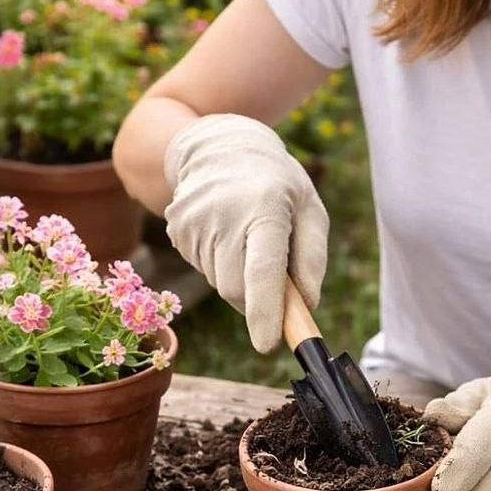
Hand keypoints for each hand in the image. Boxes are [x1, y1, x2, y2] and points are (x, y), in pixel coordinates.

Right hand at [163, 114, 328, 352]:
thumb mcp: (310, 209)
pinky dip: (222, 266)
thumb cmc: (277, 183)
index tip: (268, 345)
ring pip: (221, 285)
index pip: (263, 272)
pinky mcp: (177, 231)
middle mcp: (224, 215)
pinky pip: (205, 270)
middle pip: (238, 290)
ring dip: (241, 280)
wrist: (218, 145)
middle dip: (258, 301)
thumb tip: (306, 304)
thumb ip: (313, 258)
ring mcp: (194, 223)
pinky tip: (227, 235)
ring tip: (248, 241)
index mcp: (265, 209)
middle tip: (275, 279)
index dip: (265, 313)